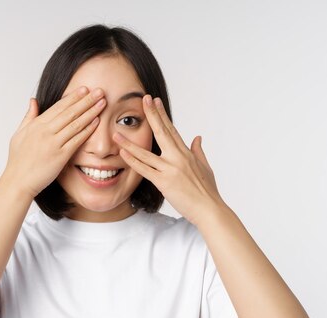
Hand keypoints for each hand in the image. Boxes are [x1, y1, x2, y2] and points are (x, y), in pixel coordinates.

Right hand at [1, 86, 106, 198]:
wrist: (18, 181)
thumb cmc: (18, 161)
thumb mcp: (19, 135)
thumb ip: (28, 117)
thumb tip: (33, 101)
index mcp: (36, 125)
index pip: (58, 107)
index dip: (73, 97)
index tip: (84, 89)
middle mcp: (45, 131)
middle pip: (70, 112)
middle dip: (86, 100)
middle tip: (99, 91)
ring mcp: (53, 143)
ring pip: (75, 123)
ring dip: (90, 112)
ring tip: (102, 103)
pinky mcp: (60, 156)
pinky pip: (76, 140)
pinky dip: (87, 130)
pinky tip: (96, 122)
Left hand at [112, 95, 223, 224]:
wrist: (210, 209)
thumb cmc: (208, 191)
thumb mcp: (205, 167)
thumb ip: (198, 151)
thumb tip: (197, 137)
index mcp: (186, 153)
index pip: (172, 129)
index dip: (162, 115)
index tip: (155, 102)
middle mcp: (178, 158)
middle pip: (162, 132)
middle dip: (152, 114)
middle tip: (143, 99)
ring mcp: (170, 169)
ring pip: (146, 152)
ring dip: (130, 142)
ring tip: (116, 132)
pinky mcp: (164, 182)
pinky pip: (145, 170)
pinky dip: (133, 161)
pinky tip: (123, 153)